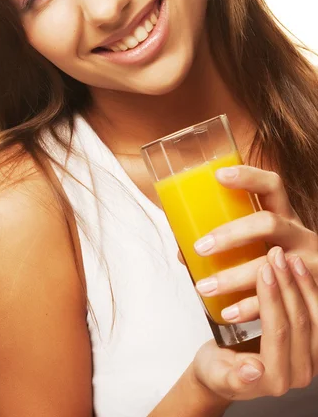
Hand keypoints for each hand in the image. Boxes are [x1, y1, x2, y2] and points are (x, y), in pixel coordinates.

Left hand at [190, 165, 317, 322]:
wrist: (317, 289)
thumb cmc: (281, 260)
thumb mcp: (264, 243)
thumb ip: (230, 242)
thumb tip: (182, 252)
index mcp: (285, 215)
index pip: (271, 185)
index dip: (248, 176)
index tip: (219, 175)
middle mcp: (298, 234)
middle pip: (267, 223)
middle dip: (231, 234)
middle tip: (200, 247)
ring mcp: (306, 262)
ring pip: (270, 265)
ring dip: (233, 277)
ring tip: (204, 287)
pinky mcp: (310, 291)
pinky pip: (278, 299)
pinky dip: (249, 306)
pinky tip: (227, 312)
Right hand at [191, 249, 317, 400]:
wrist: (224, 373)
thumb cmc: (216, 369)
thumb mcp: (216, 374)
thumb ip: (234, 376)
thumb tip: (253, 371)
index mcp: (275, 379)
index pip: (278, 332)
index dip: (272, 299)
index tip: (263, 270)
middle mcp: (298, 372)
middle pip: (299, 322)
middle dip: (287, 284)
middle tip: (276, 255)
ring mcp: (309, 360)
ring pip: (315, 317)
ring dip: (302, 284)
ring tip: (289, 258)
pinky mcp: (311, 346)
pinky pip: (317, 315)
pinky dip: (309, 289)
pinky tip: (298, 268)